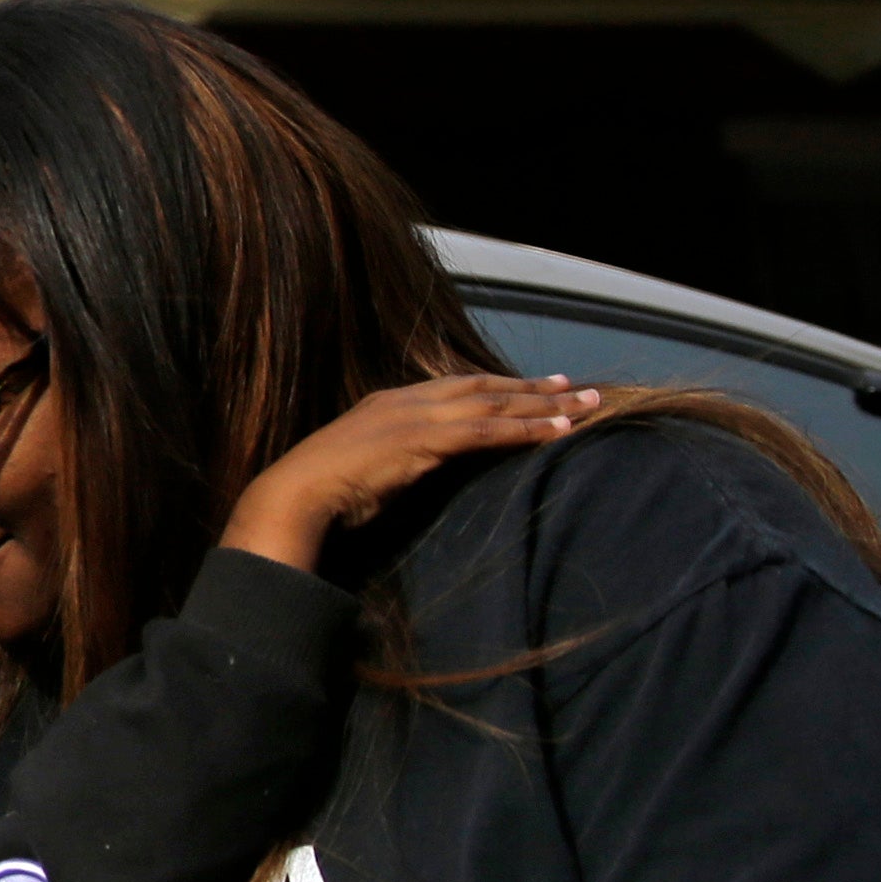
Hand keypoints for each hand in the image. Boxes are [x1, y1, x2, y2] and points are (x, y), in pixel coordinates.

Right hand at [223, 374, 601, 570]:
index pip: (454, 387)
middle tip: (572, 386)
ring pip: (494, 403)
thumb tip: (413, 473)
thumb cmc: (322, 494)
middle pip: (482, 386)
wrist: (296, 495)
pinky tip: (559, 432)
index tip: (528, 386)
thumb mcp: (364, 467)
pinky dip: (527, 429)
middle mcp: (406, 400)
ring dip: (544, 404)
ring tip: (584, 405)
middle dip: (530, 387)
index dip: (495, 386)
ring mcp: (416, 416)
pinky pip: (489, 430)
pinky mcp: (426, 439)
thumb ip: (393, 462)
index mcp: (387, 403)